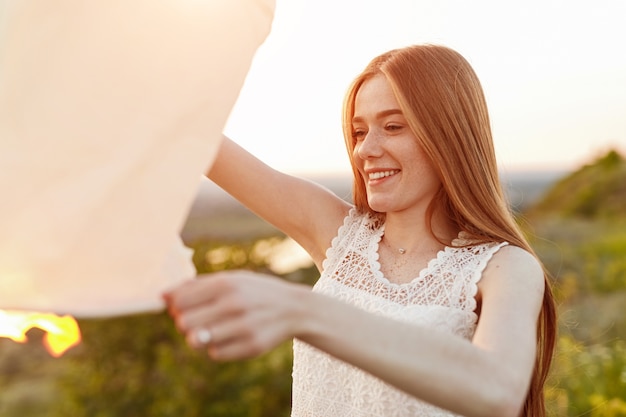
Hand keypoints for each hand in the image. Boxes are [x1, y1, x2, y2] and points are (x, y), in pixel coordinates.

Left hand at [164, 270, 306, 359]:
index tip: (183, 307)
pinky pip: (215, 354)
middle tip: (199, 319)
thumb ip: (198, 285)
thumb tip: (163, 295)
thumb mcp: (231, 279)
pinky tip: (229, 337)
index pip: (179, 300)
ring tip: (212, 329)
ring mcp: (243, 327)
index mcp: (226, 284)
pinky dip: (216, 347)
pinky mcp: (251, 347)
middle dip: (185, 323)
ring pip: (196, 340)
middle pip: (184, 323)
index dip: (175, 306)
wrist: (295, 308)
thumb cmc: (255, 292)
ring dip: (199, 336)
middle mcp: (234, 304)